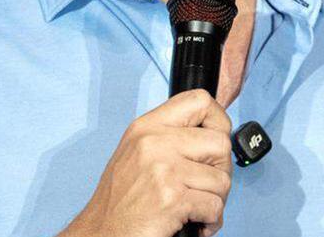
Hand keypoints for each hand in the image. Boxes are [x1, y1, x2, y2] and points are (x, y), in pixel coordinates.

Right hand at [62, 89, 232, 236]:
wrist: (101, 234)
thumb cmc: (121, 201)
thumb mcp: (137, 152)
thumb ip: (171, 136)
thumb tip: (214, 130)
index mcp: (146, 126)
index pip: (199, 100)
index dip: (218, 119)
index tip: (216, 140)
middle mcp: (154, 142)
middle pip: (220, 142)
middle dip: (221, 170)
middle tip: (205, 186)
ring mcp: (163, 169)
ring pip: (222, 179)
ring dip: (216, 200)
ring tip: (195, 208)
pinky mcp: (172, 198)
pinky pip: (215, 207)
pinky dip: (210, 221)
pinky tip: (194, 223)